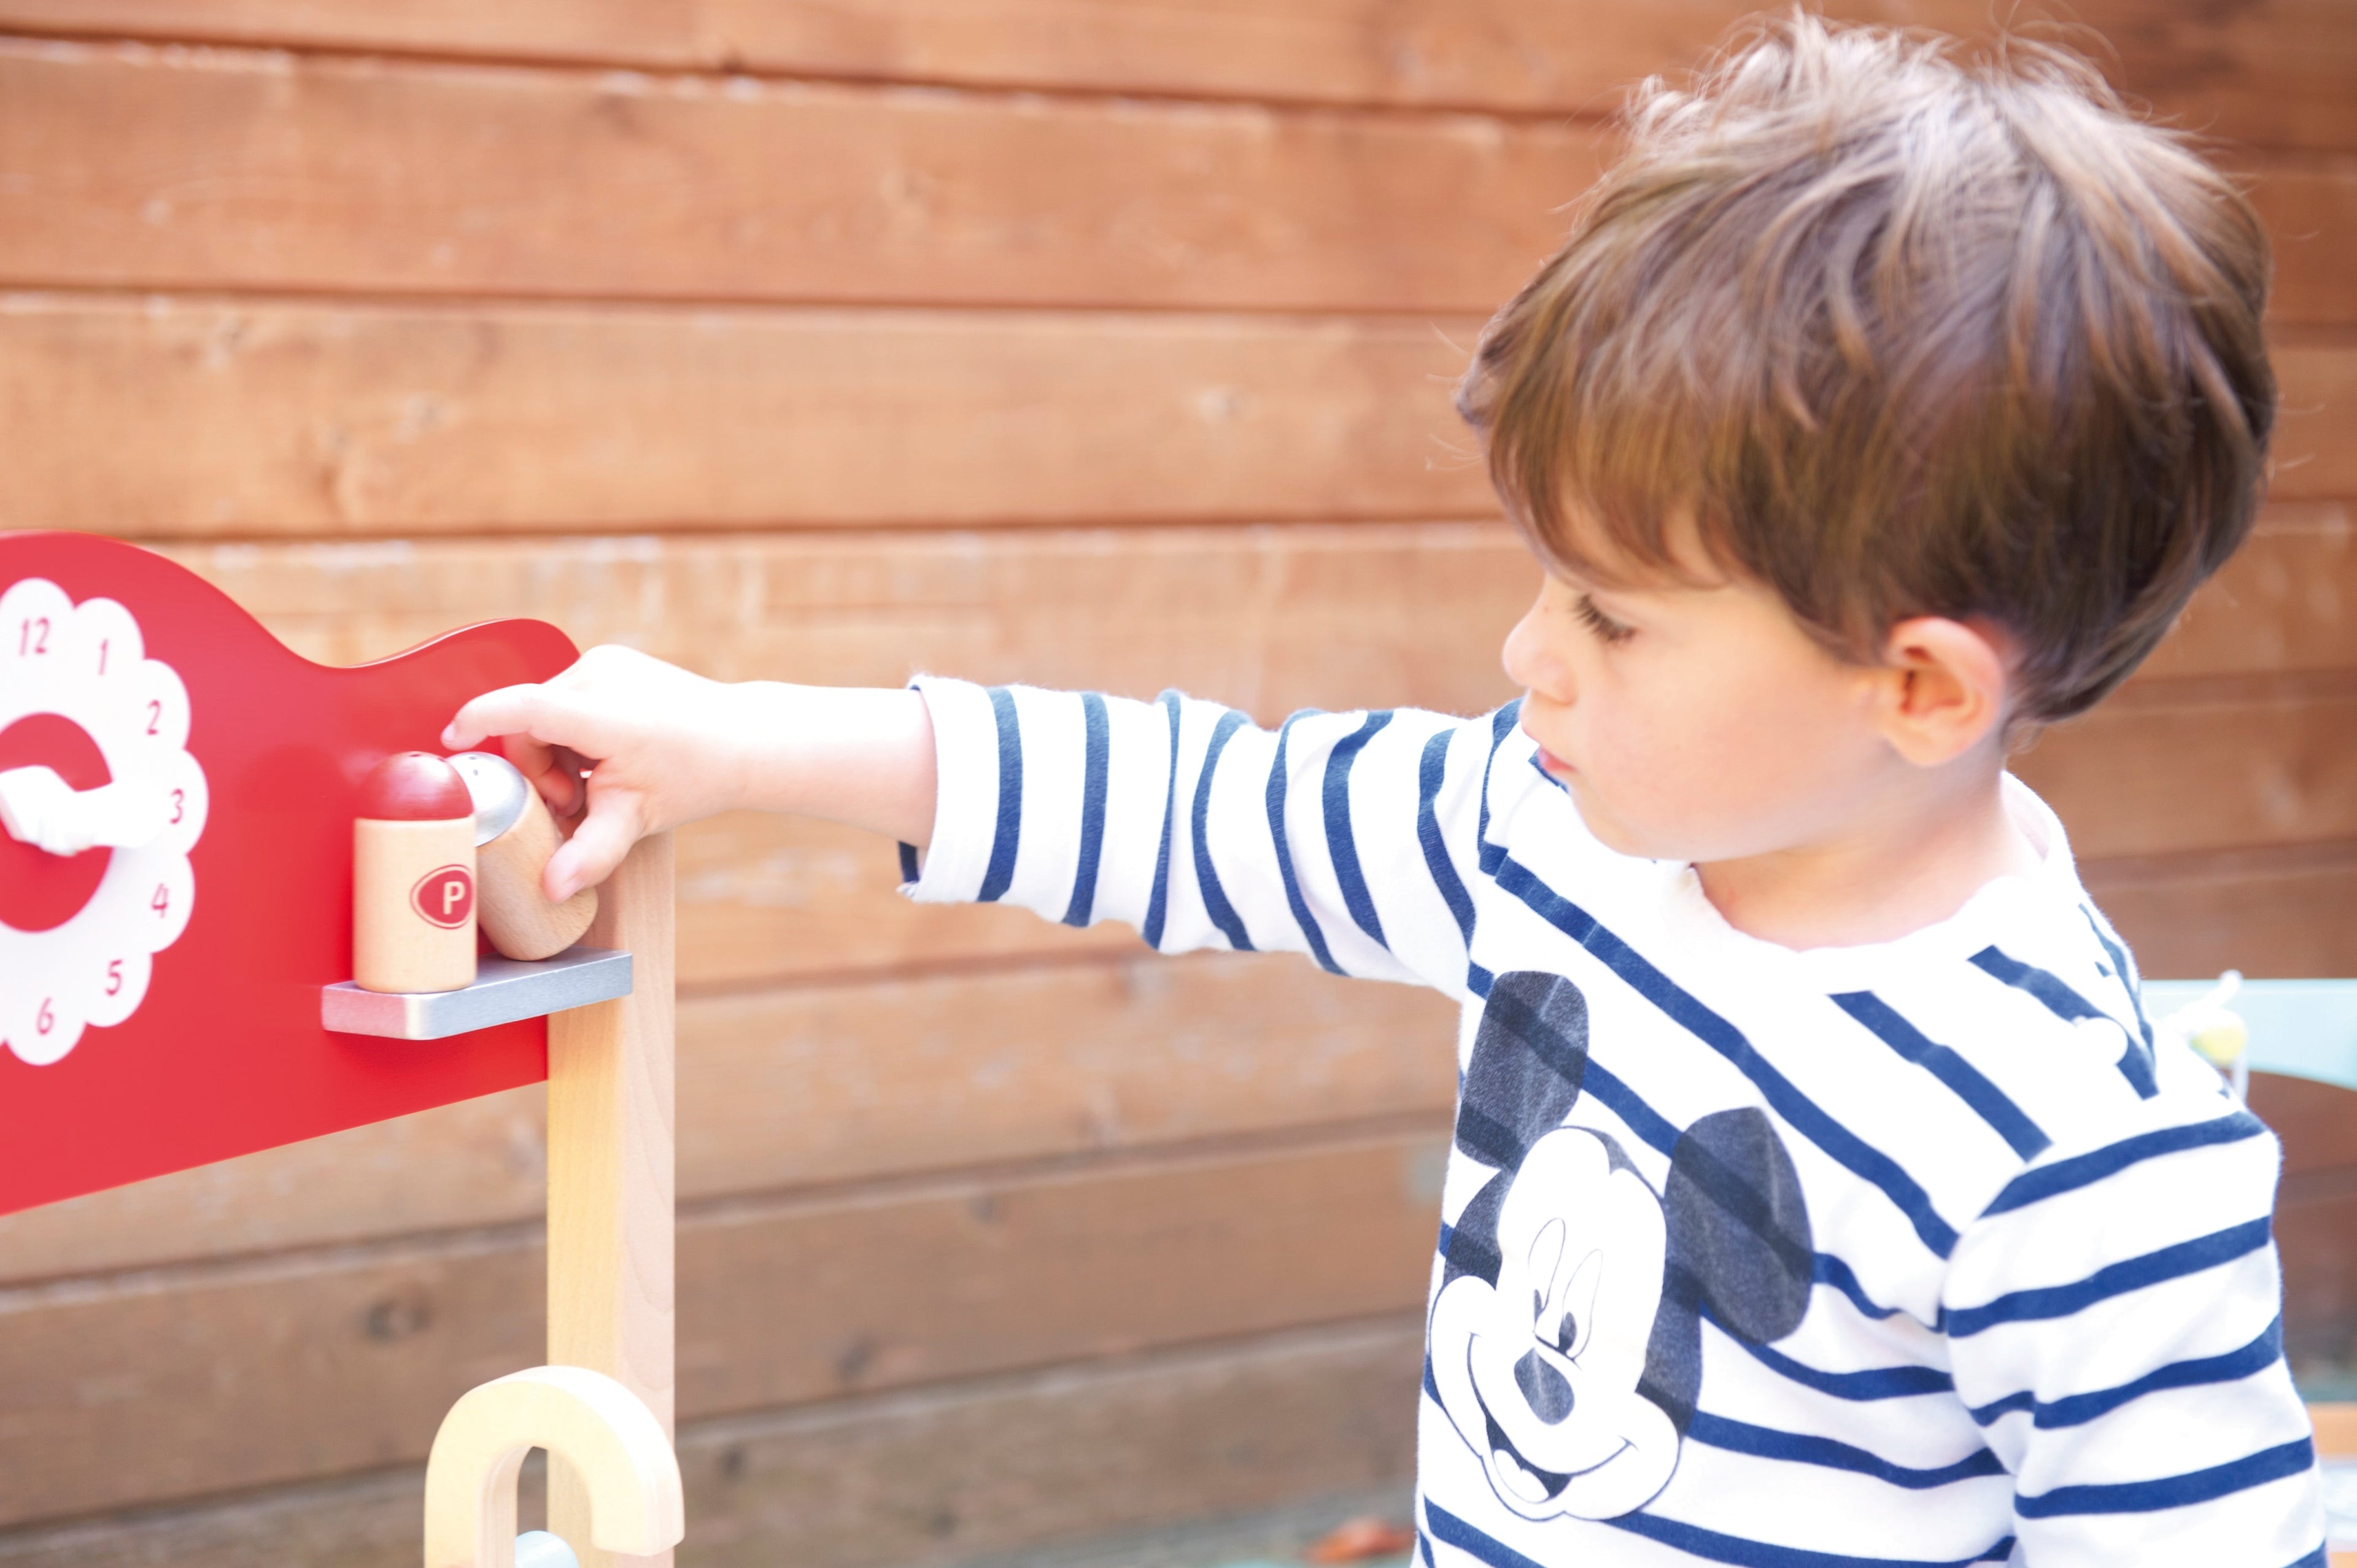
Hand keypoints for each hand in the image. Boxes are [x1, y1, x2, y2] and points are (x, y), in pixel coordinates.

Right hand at [444, 647, 938, 900]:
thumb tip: (552, 888)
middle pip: (530, 723)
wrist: (739, 740)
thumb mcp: (635, 820)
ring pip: (544, 711)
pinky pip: (565, 697)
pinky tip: (600, 753)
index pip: (527, 708)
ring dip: (554, 750)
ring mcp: (607, 662)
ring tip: (591, 778)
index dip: (482, 719)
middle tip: (573, 800)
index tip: (453, 738)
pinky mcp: (610, 658)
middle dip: (538, 768)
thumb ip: (589, 853)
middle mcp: (602, 677)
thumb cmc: (691, 778)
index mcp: (607, 715)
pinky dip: (571, 729)